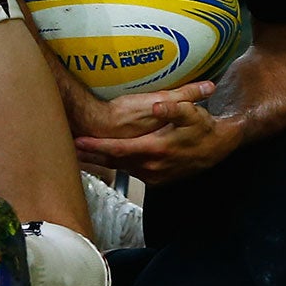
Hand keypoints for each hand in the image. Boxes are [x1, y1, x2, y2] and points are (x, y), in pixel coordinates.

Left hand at [71, 82, 244, 183]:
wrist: (218, 148)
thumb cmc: (202, 127)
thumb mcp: (191, 113)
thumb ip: (174, 108)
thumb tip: (158, 106)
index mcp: (155, 149)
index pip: (117, 150)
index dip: (96, 147)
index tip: (78, 141)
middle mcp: (151, 166)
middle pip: (113, 162)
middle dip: (90, 156)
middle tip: (67, 147)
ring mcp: (153, 176)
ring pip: (120, 168)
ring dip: (100, 162)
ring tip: (78, 154)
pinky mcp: (156, 180)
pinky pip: (129, 172)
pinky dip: (114, 166)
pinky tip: (103, 160)